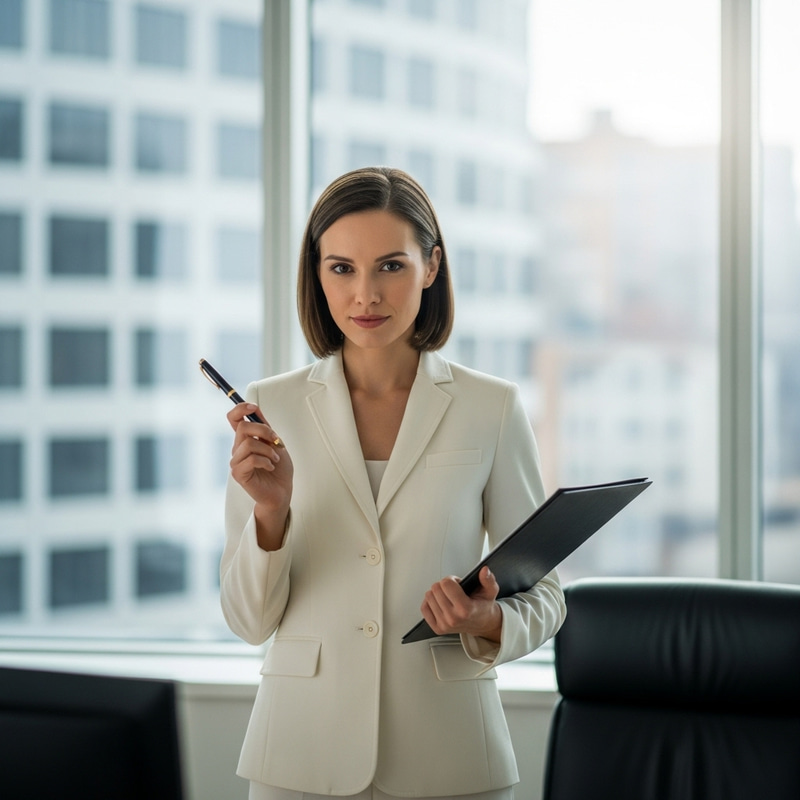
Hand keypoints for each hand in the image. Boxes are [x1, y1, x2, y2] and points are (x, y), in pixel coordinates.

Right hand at [228, 403, 292, 525]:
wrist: (282, 490)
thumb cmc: (279, 469)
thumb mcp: (275, 443)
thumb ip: (265, 428)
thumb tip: (254, 409)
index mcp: (245, 439)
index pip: (233, 418)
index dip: (240, 408)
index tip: (253, 407)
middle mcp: (238, 448)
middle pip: (243, 428)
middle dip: (264, 431)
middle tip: (276, 441)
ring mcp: (236, 461)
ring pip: (249, 444)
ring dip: (268, 450)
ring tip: (275, 458)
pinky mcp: (238, 473)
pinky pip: (251, 459)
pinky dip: (266, 461)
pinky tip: (270, 467)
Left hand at [420, 566, 502, 642]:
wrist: (482, 623)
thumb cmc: (483, 606)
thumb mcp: (490, 591)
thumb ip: (488, 580)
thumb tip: (484, 570)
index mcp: (465, 609)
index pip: (446, 584)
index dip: (452, 579)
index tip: (458, 583)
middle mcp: (453, 619)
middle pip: (436, 588)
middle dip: (444, 585)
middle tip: (453, 590)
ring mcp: (444, 625)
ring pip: (429, 596)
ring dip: (437, 593)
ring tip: (449, 596)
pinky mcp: (437, 628)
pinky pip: (424, 607)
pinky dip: (430, 602)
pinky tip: (441, 602)